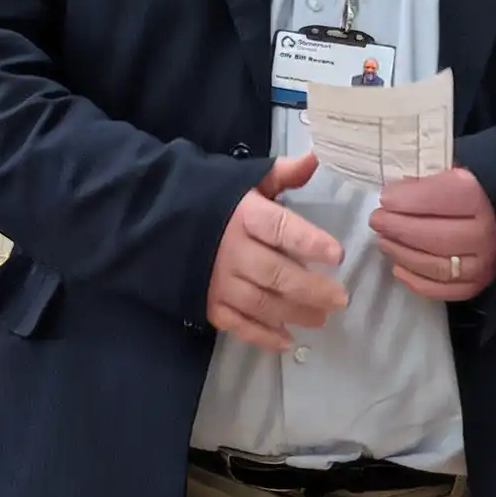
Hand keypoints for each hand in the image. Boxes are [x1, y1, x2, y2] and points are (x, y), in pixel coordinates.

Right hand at [207, 152, 347, 352]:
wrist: (155, 218)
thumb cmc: (211, 198)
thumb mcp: (246, 180)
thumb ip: (283, 173)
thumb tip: (317, 156)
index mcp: (244, 215)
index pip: (281, 229)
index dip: (310, 241)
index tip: (337, 254)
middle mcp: (232, 250)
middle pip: (276, 273)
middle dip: (311, 289)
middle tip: (340, 299)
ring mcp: (218, 281)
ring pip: (262, 303)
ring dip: (294, 314)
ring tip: (321, 318)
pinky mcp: (207, 303)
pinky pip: (238, 324)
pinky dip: (263, 336)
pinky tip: (286, 340)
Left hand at [370, 167, 495, 300]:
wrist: (481, 222)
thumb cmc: (453, 196)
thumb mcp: (439, 177)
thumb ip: (418, 184)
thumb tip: (391, 196)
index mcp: (476, 199)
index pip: (446, 198)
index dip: (411, 200)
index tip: (385, 198)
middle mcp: (484, 235)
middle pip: (438, 237)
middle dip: (401, 229)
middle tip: (377, 221)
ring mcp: (481, 265)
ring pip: (437, 266)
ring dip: (403, 254)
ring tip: (383, 241)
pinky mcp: (472, 287)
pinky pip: (439, 290)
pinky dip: (414, 280)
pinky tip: (397, 267)